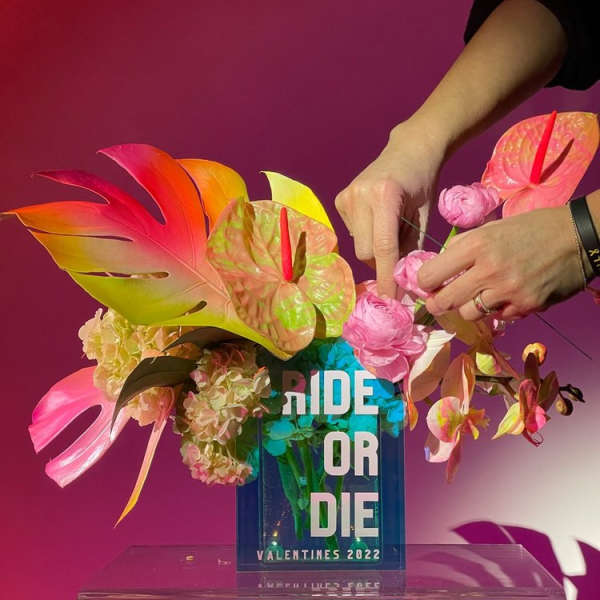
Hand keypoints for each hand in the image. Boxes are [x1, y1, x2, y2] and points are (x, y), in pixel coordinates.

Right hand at [335, 119, 445, 297]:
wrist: (409, 150)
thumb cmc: (422, 184)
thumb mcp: (423, 216)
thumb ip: (412, 248)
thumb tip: (404, 284)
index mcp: (385, 195)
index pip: (383, 247)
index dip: (387, 277)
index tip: (392, 300)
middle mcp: (360, 195)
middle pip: (366, 252)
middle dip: (382, 262)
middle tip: (401, 255)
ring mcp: (346, 196)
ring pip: (358, 246)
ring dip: (375, 248)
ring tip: (391, 228)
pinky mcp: (340, 200)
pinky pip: (353, 234)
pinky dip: (367, 235)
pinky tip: (377, 219)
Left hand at [417, 205, 585, 319]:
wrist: (579, 236)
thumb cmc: (531, 228)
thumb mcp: (492, 228)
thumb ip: (463, 246)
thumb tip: (439, 264)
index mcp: (475, 245)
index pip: (430, 275)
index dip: (425, 283)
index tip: (428, 284)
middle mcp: (488, 270)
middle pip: (444, 302)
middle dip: (437, 303)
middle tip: (439, 302)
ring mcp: (508, 291)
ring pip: (468, 314)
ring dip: (469, 308)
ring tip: (478, 296)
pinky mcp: (526, 306)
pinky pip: (498, 317)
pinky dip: (498, 310)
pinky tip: (507, 297)